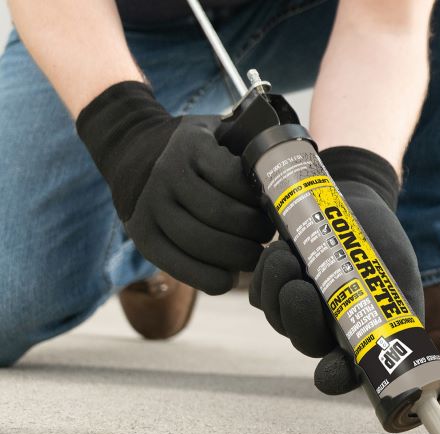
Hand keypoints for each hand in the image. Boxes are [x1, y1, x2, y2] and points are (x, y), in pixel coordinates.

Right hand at [77, 82, 272, 293]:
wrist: (133, 154)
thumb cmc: (193, 148)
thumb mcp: (217, 131)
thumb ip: (247, 144)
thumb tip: (288, 169)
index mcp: (190, 146)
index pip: (234, 180)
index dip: (259, 199)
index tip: (273, 206)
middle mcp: (166, 176)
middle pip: (221, 215)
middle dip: (254, 231)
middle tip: (269, 235)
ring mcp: (150, 208)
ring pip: (203, 243)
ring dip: (237, 256)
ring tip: (254, 255)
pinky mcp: (143, 238)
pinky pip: (181, 266)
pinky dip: (211, 277)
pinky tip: (229, 276)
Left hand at [249, 147, 423, 394]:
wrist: (356, 206)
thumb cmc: (383, 245)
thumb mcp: (401, 276)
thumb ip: (402, 310)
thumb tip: (408, 343)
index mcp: (359, 338)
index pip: (344, 373)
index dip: (334, 377)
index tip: (326, 373)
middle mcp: (326, 332)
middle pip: (304, 341)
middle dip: (296, 316)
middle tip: (299, 285)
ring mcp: (298, 311)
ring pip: (276, 315)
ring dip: (275, 288)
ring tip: (285, 254)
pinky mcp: (274, 288)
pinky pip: (258, 294)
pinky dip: (263, 275)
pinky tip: (278, 251)